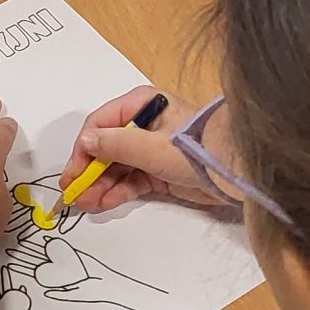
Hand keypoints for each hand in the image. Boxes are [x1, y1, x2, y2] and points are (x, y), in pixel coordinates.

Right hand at [62, 87, 227, 214]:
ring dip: (99, 185)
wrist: (237, 172)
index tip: (72, 173)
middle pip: (105, 147)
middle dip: (88, 171)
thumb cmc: (196, 149)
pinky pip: (130, 181)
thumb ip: (115, 145)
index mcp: (141, 105)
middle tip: (72, 193)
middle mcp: (142, 124)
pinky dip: (115, 192)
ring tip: (84, 204)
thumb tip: (84, 142)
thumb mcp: (152, 147)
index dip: (83, 149)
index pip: (100, 125)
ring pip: (115, 167)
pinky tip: (101, 203)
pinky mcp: (157, 171)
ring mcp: (149, 149)